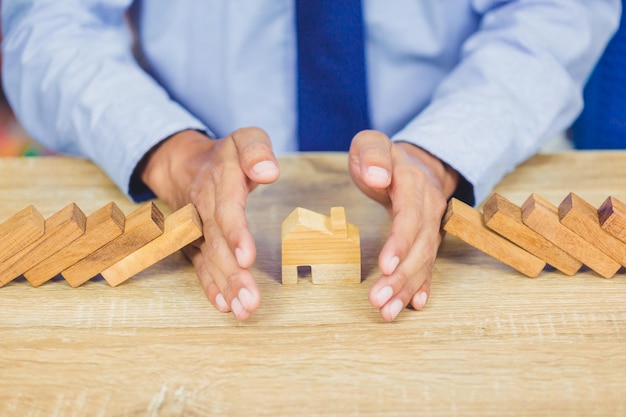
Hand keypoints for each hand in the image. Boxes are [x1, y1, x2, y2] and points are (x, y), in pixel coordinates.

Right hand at [140, 128, 279, 319]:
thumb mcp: (244, 138)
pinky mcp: (195, 244)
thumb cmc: (226, 155)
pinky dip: (211, 287)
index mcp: (218, 181)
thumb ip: (256, 150)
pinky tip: (224, 306)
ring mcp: (197, 229)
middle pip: (217, 243)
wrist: (186, 165)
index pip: (226, 209)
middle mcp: (204, 208)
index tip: (246, 258)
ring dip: (225, 286)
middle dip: (232, 274)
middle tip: (249, 302)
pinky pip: (200, 266)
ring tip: (243, 311)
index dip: (236, 233)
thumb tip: (269, 171)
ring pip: (209, 260)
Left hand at [348, 130, 459, 320]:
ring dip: (407, 288)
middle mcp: (428, 207)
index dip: (399, 243)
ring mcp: (431, 225)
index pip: (408, 216)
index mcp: (412, 184)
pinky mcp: (428, 239)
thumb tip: (378, 177)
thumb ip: (372, 154)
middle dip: (400, 277)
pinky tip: (416, 304)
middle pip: (418, 246)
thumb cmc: (382, 157)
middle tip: (378, 301)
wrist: (415, 163)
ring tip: (388, 312)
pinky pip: (428, 264)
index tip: (386, 266)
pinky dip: (422, 285)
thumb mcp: (370, 144)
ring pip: (423, 260)